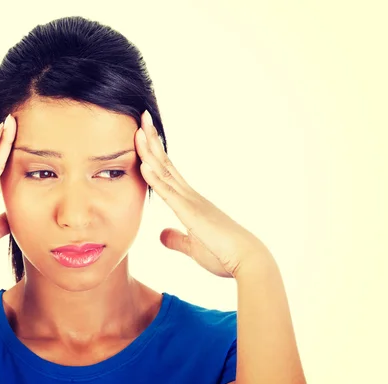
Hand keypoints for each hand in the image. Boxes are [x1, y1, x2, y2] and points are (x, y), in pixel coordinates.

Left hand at [134, 110, 273, 277]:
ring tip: (138, 129)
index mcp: (190, 202)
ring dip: (150, 151)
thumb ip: (177, 239)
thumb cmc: (224, 254)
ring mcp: (191, 202)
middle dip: (151, 140)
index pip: (167, 172)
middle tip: (141, 117)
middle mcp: (191, 196)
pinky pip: (169, 194)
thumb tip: (161, 235)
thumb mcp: (193, 247)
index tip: (144, 134)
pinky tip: (144, 164)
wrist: (249, 261)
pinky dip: (155, 179)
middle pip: (166, 163)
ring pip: (166, 172)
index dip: (154, 153)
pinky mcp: (192, 214)